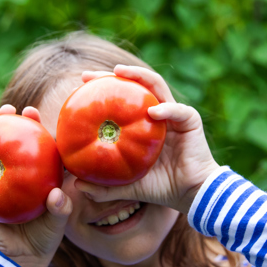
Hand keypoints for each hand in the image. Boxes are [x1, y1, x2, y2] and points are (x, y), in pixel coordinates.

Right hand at [0, 104, 71, 266]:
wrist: (25, 257)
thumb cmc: (46, 234)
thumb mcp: (58, 223)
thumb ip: (60, 209)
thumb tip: (56, 195)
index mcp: (36, 170)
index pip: (34, 140)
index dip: (33, 122)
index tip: (30, 110)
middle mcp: (13, 169)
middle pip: (5, 139)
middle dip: (2, 120)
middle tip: (4, 109)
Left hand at [74, 65, 219, 214]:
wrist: (191, 195)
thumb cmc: (161, 187)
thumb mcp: (128, 186)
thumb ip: (105, 187)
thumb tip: (76, 186)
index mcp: (143, 123)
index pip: (123, 97)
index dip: (103, 88)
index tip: (80, 84)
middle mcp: (157, 113)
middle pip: (136, 84)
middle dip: (113, 74)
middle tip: (88, 75)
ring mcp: (174, 114)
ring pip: (157, 85)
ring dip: (139, 75)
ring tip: (119, 71)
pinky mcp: (190, 121)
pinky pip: (178, 111)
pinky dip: (166, 109)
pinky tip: (153, 111)